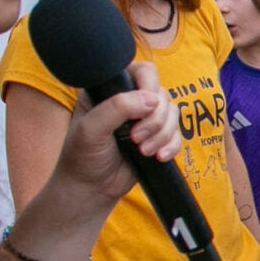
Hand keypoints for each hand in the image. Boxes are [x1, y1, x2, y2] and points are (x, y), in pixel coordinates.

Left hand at [56, 61, 181, 204]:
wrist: (90, 189)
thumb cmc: (82, 156)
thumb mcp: (91, 128)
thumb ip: (117, 108)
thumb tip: (151, 100)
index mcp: (110, 89)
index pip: (142, 72)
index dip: (149, 86)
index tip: (144, 108)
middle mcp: (130, 100)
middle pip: (161, 94)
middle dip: (154, 119)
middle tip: (135, 138)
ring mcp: (144, 119)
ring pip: (172, 113)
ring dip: (162, 134)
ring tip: (143, 151)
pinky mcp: (156, 138)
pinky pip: (177, 134)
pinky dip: (171, 146)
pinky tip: (158, 157)